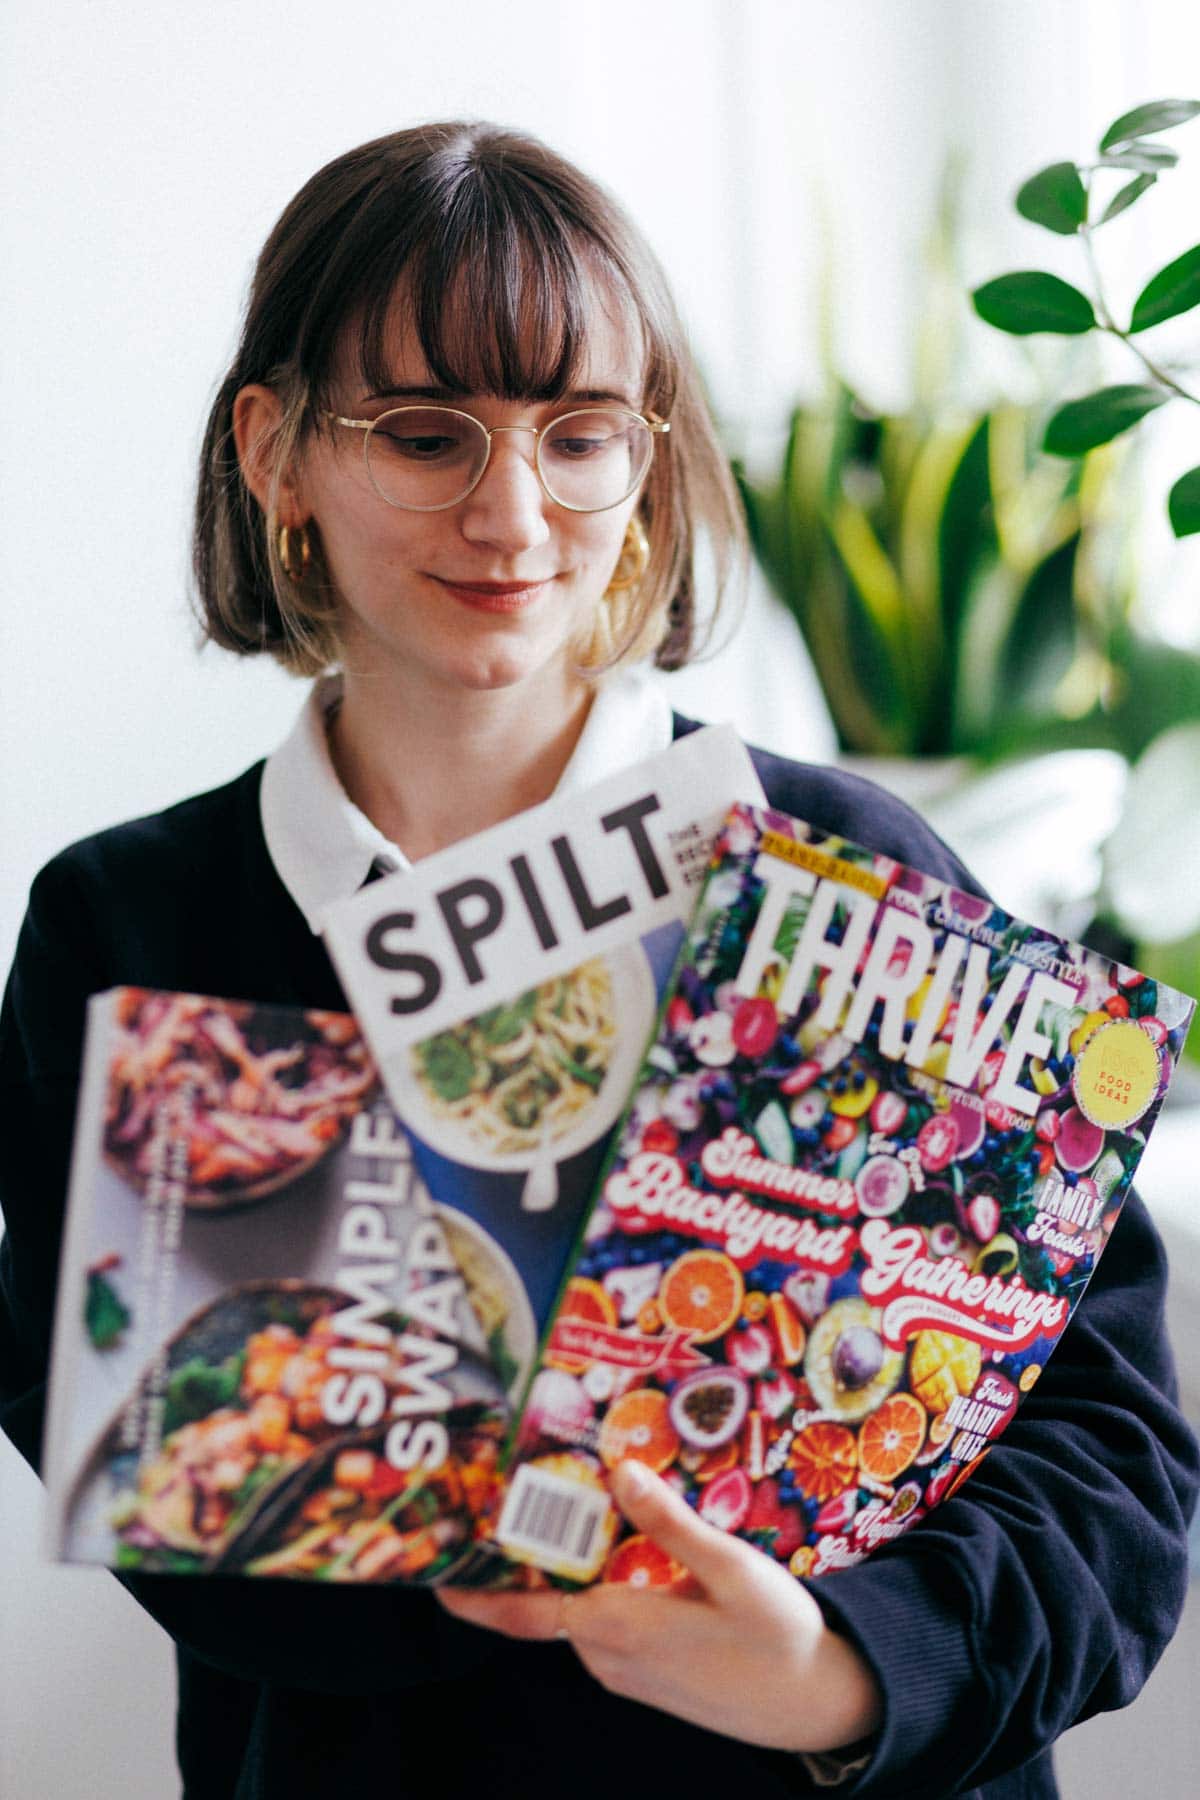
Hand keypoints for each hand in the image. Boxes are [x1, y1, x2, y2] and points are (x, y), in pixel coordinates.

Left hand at [437, 1460, 882, 1753]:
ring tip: (568, 1495)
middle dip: (525, 1549)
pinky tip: (620, 1542)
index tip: (437, 1558)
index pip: (521, 1612)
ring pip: (575, 1606)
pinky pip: (602, 1621)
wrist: (819, 1704)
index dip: (473, 1589)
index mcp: (618, 1627)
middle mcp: (608, 1653)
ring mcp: (625, 1667)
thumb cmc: (778, 1636)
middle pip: (544, 1598)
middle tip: (513, 1482)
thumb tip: (620, 1471)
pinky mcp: (646, 1669)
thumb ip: (671, 1522)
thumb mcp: (732, 1569)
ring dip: (567, 1562)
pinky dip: (597, 1581)